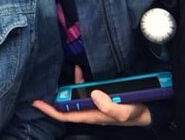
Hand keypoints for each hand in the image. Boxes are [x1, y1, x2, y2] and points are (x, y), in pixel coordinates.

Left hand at [32, 66, 151, 126]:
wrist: (148, 110)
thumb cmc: (135, 113)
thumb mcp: (124, 113)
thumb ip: (109, 107)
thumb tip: (92, 94)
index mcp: (92, 116)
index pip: (66, 115)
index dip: (50, 110)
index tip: (36, 103)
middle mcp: (90, 110)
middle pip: (66, 106)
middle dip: (53, 98)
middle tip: (40, 86)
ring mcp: (94, 102)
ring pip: (74, 95)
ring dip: (65, 86)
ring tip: (56, 75)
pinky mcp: (100, 95)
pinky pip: (85, 87)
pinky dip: (79, 78)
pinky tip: (77, 69)